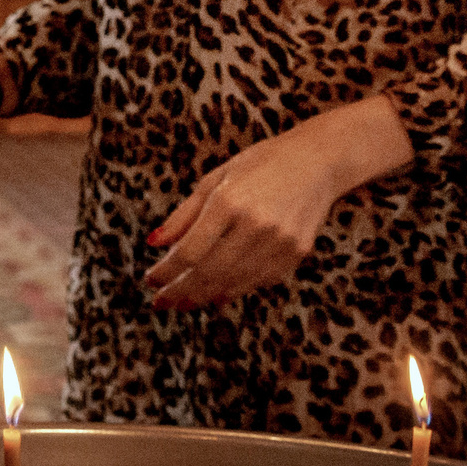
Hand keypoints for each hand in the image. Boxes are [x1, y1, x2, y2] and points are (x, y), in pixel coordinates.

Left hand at [141, 94, 412, 310]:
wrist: (317, 162)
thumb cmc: (259, 165)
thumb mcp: (215, 179)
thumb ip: (184, 215)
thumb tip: (154, 244)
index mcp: (229, 202)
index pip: (190, 251)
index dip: (167, 271)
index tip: (150, 280)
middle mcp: (255, 226)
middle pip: (209, 272)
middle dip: (180, 291)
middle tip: (160, 302)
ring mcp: (280, 243)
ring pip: (233, 282)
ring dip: (203, 296)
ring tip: (181, 302)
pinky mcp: (296, 254)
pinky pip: (257, 281)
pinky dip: (232, 290)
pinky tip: (213, 294)